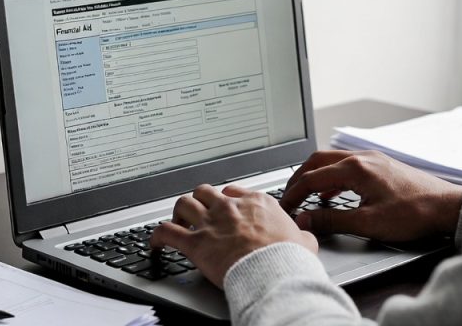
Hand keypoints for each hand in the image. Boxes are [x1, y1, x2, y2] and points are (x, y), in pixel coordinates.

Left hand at [149, 184, 317, 288]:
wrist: (274, 271)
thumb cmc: (288, 257)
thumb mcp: (304, 240)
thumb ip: (301, 233)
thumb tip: (306, 236)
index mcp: (256, 202)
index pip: (233, 191)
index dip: (227, 200)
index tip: (226, 208)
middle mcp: (230, 207)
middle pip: (205, 191)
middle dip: (201, 200)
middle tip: (201, 213)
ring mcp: (211, 223)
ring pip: (183, 204)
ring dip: (179, 212)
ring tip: (179, 222)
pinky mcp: (195, 243)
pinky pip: (166, 232)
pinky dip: (157, 236)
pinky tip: (155, 242)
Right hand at [279, 150, 461, 241]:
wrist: (445, 206)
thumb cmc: (414, 213)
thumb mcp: (367, 223)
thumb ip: (332, 220)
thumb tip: (306, 219)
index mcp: (356, 168)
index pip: (312, 177)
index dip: (294, 193)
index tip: (285, 206)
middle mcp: (362, 158)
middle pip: (318, 161)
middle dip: (300, 179)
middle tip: (289, 197)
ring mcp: (372, 159)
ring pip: (333, 161)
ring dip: (316, 176)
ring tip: (307, 195)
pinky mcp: (381, 165)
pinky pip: (347, 165)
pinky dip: (333, 177)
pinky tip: (334, 193)